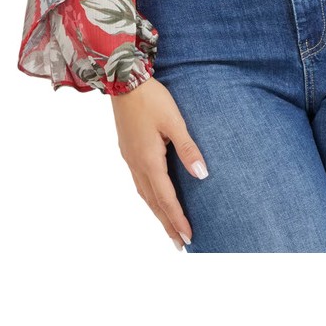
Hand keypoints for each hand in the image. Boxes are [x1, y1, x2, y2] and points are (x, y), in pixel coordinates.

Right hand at [111, 76, 207, 250]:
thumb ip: (188, 149)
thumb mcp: (174, 122)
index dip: (178, 219)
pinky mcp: (128, 151)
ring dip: (158, 213)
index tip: (188, 238)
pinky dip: (150, 197)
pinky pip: (140, 182)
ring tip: (168, 228)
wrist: (123, 80)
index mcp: (148, 160)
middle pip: (153, 202)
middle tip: (179, 244)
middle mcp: (137, 164)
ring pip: (145, 194)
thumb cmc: (151, 99)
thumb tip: (202, 175)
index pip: (166, 198)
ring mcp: (130, 158)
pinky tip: (155, 198)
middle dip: (167, 224)